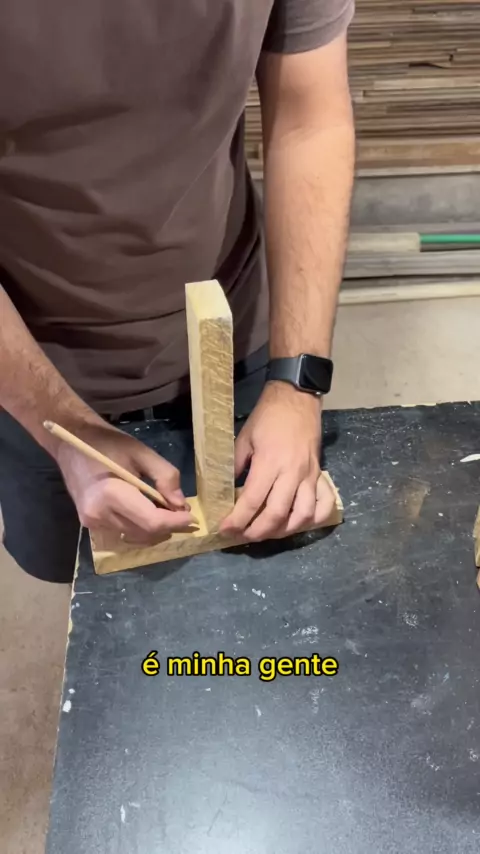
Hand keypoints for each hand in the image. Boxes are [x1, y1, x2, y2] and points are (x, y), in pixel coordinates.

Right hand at [56, 420, 194, 543]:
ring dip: (155, 529)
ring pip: (136, 537)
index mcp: (110, 495)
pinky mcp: (90, 524)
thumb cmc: (107, 443)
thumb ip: (165, 477)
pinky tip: (148, 513)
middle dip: (169, 527)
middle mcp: (99, 515)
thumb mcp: (141, 452)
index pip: (151, 522)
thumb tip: (180, 504)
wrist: (72, 443)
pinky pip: (124, 533)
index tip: (193, 517)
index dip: (175, 522)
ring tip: (167, 512)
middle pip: (145, 533)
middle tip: (184, 514)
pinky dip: (141, 528)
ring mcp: (92, 522)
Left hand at [220, 382, 334, 541]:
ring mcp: (309, 476)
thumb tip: (227, 490)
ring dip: (283, 531)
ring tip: (267, 533)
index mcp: (270, 462)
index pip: (252, 500)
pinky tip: (297, 523)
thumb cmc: (268, 416)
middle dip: (257, 532)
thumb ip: (236, 465)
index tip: (225, 529)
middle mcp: (292, 473)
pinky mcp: (319, 475)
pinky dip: (312, 520)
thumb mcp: (245, 437)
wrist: (297, 398)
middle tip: (242, 536)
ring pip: (302, 515)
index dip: (237, 520)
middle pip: (277, 515)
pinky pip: (323, 504)